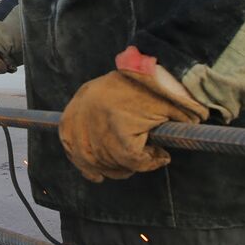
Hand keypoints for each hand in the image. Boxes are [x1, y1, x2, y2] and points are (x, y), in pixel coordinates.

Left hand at [58, 46, 209, 182]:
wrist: (175, 71)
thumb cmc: (151, 84)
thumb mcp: (115, 93)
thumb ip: (100, 117)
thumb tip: (91, 159)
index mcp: (83, 97)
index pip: (68, 137)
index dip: (80, 160)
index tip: (93, 173)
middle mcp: (87, 109)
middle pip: (87, 155)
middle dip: (109, 168)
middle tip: (128, 169)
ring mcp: (103, 121)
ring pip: (111, 161)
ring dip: (129, 167)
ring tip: (148, 157)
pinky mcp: (122, 132)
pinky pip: (133, 161)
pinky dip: (148, 163)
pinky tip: (161, 156)